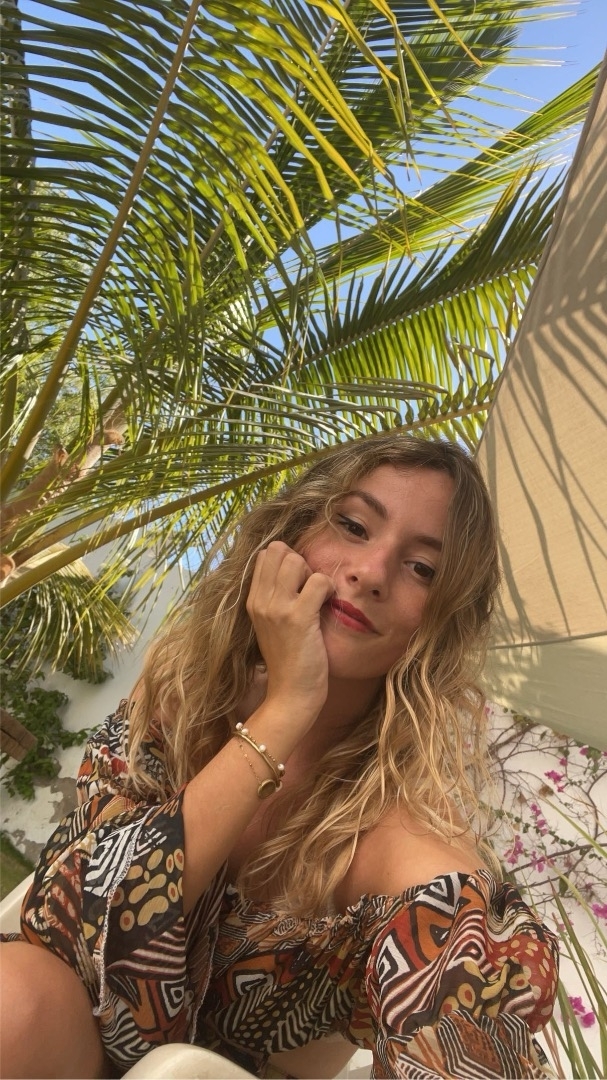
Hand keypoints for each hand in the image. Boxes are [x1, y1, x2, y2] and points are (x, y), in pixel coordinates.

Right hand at [246, 541, 333, 725]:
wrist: (290, 694)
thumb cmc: (288, 660)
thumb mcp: (271, 624)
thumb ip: (275, 597)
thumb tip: (294, 568)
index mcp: (252, 600)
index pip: (265, 554)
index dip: (286, 560)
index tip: (298, 583)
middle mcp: (260, 600)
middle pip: (279, 550)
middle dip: (299, 562)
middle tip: (308, 589)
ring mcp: (277, 608)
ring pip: (296, 560)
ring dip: (313, 574)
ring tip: (317, 598)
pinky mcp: (298, 617)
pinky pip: (319, 581)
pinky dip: (328, 588)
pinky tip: (327, 605)